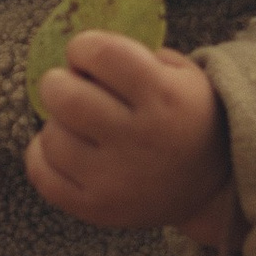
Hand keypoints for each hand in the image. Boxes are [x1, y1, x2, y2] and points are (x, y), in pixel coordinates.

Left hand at [25, 35, 237, 237]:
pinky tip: (64, 149)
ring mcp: (115, 179)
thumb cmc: (189, 118)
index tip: (87, 56)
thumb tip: (79, 56)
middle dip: (58, 82)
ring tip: (76, 124)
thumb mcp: (183, 75)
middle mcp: (139, 138)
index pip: (101, 53)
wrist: (212, 187)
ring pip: (51, 137)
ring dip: (56, 123)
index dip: (84, 47)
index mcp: (164, 96)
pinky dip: (42, 156)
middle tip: (71, 87)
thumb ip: (136, 55)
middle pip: (65, 96)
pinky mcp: (96, 208)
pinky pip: (42, 175)